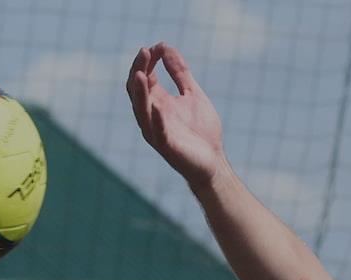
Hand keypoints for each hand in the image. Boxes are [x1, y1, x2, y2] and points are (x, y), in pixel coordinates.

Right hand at [126, 43, 226, 188]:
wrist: (213, 162)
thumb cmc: (201, 131)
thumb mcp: (192, 94)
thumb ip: (180, 72)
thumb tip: (165, 46)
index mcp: (157, 102)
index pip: (143, 78)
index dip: (147, 61)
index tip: (157, 47)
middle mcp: (152, 116)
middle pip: (137, 90)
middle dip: (139, 70)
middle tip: (145, 52)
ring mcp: (157, 132)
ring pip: (141, 110)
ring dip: (140, 92)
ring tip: (141, 74)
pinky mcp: (167, 147)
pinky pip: (158, 133)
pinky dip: (157, 120)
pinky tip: (159, 107)